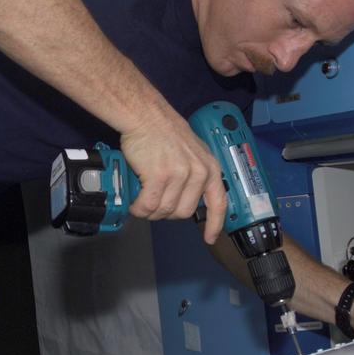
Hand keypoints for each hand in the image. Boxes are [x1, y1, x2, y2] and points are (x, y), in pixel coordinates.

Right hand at [120, 113, 226, 243]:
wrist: (146, 116)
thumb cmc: (165, 132)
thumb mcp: (193, 152)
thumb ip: (195, 175)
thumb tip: (186, 199)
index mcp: (210, 168)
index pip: (218, 203)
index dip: (214, 224)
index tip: (209, 238)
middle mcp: (199, 173)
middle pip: (184, 213)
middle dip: (167, 213)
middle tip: (154, 204)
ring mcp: (180, 175)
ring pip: (165, 210)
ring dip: (150, 212)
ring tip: (141, 203)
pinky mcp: (159, 176)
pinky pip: (148, 205)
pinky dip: (139, 208)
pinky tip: (135, 204)